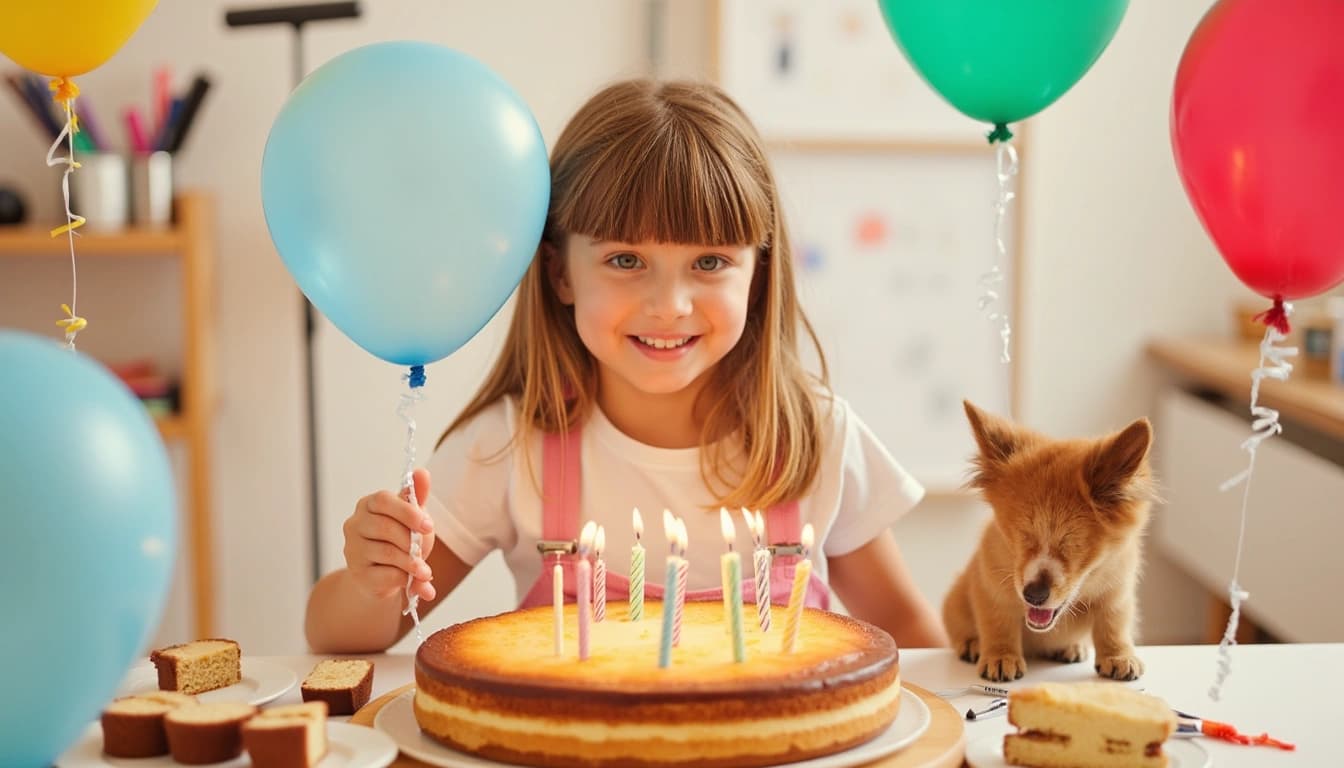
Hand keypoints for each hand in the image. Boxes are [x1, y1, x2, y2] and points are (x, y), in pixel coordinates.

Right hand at [343, 468, 435, 602]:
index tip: (429, 526)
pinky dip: (403, 578)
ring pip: (387, 552)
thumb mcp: (411, 517)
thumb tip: (422, 472)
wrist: (385, 577)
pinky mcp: (357, 573)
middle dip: (410, 540)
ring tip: (424, 572)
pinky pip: (385, 574)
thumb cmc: (399, 541)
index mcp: (368, 505)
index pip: (383, 500)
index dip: (407, 512)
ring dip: (411, 563)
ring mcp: (353, 549)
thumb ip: (416, 496)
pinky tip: (411, 581)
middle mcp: (355, 524)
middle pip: (385, 527)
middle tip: (424, 551)